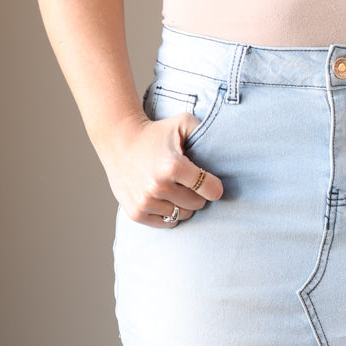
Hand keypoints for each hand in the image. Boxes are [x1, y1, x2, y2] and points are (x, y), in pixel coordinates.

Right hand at [97, 112, 223, 226]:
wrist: (118, 140)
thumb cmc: (156, 133)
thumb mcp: (182, 122)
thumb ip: (205, 131)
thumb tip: (227, 148)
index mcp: (172, 166)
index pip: (211, 190)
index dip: (213, 186)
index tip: (210, 182)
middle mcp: (158, 186)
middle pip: (197, 205)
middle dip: (196, 194)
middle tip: (186, 182)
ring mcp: (146, 202)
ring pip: (182, 215)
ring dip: (182, 204)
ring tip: (172, 187)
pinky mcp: (136, 213)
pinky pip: (166, 223)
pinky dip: (167, 213)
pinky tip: (161, 197)